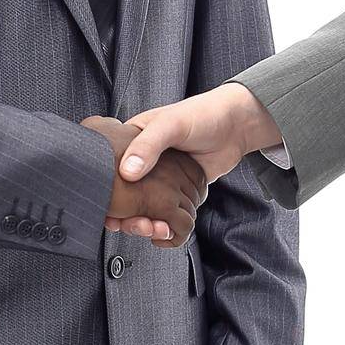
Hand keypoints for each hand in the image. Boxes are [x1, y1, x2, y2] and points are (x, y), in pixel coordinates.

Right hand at [105, 82, 281, 239]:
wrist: (236, 126)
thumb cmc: (201, 114)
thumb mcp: (170, 124)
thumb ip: (148, 145)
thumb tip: (127, 172)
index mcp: (133, 142)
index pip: (110, 172)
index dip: (108, 195)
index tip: (109, 214)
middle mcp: (144, 163)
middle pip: (126, 197)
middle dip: (129, 218)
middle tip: (135, 226)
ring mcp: (162, 180)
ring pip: (146, 209)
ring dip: (146, 225)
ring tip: (155, 230)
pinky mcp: (180, 191)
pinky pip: (167, 214)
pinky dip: (165, 226)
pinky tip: (166, 230)